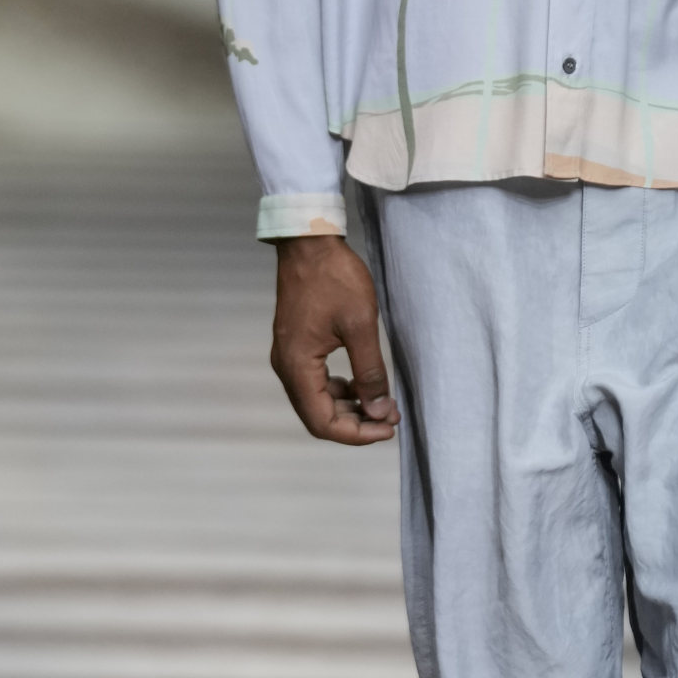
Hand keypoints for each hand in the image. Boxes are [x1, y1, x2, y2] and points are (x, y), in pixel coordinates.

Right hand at [270, 237, 397, 443]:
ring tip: (382, 402)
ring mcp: (289, 356)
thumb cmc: (334, 278)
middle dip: (356, 423)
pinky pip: (315, 382)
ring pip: (317, 401)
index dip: (357, 434)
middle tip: (391, 416)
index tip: (388, 428)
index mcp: (297, 366)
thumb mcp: (361, 325)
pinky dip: (339, 390)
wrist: (309, 243)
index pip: (322, 422)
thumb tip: (379, 411)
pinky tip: (362, 384)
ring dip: (349, 407)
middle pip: (318, 416)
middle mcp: (287, 367)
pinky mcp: (296, 346)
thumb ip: (370, 372)